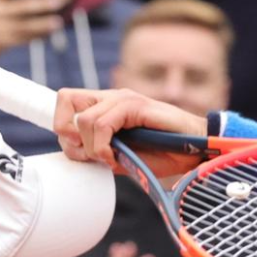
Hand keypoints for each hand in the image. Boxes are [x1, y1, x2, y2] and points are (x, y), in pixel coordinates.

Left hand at [53, 88, 207, 169]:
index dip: (62, 126)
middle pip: (65, 101)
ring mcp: (123, 98)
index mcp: (107, 106)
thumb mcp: (124, 156)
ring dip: (92, 148)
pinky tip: (116, 157)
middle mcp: (112, 97)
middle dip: (71, 138)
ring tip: (111, 159)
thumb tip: (79, 155)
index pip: (65, 102)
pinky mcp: (135, 105)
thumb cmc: (165, 153)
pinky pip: (102, 125)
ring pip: (83, 120)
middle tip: (91, 157)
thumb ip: (101, 152)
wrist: (195, 150)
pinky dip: (103, 147)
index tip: (78, 152)